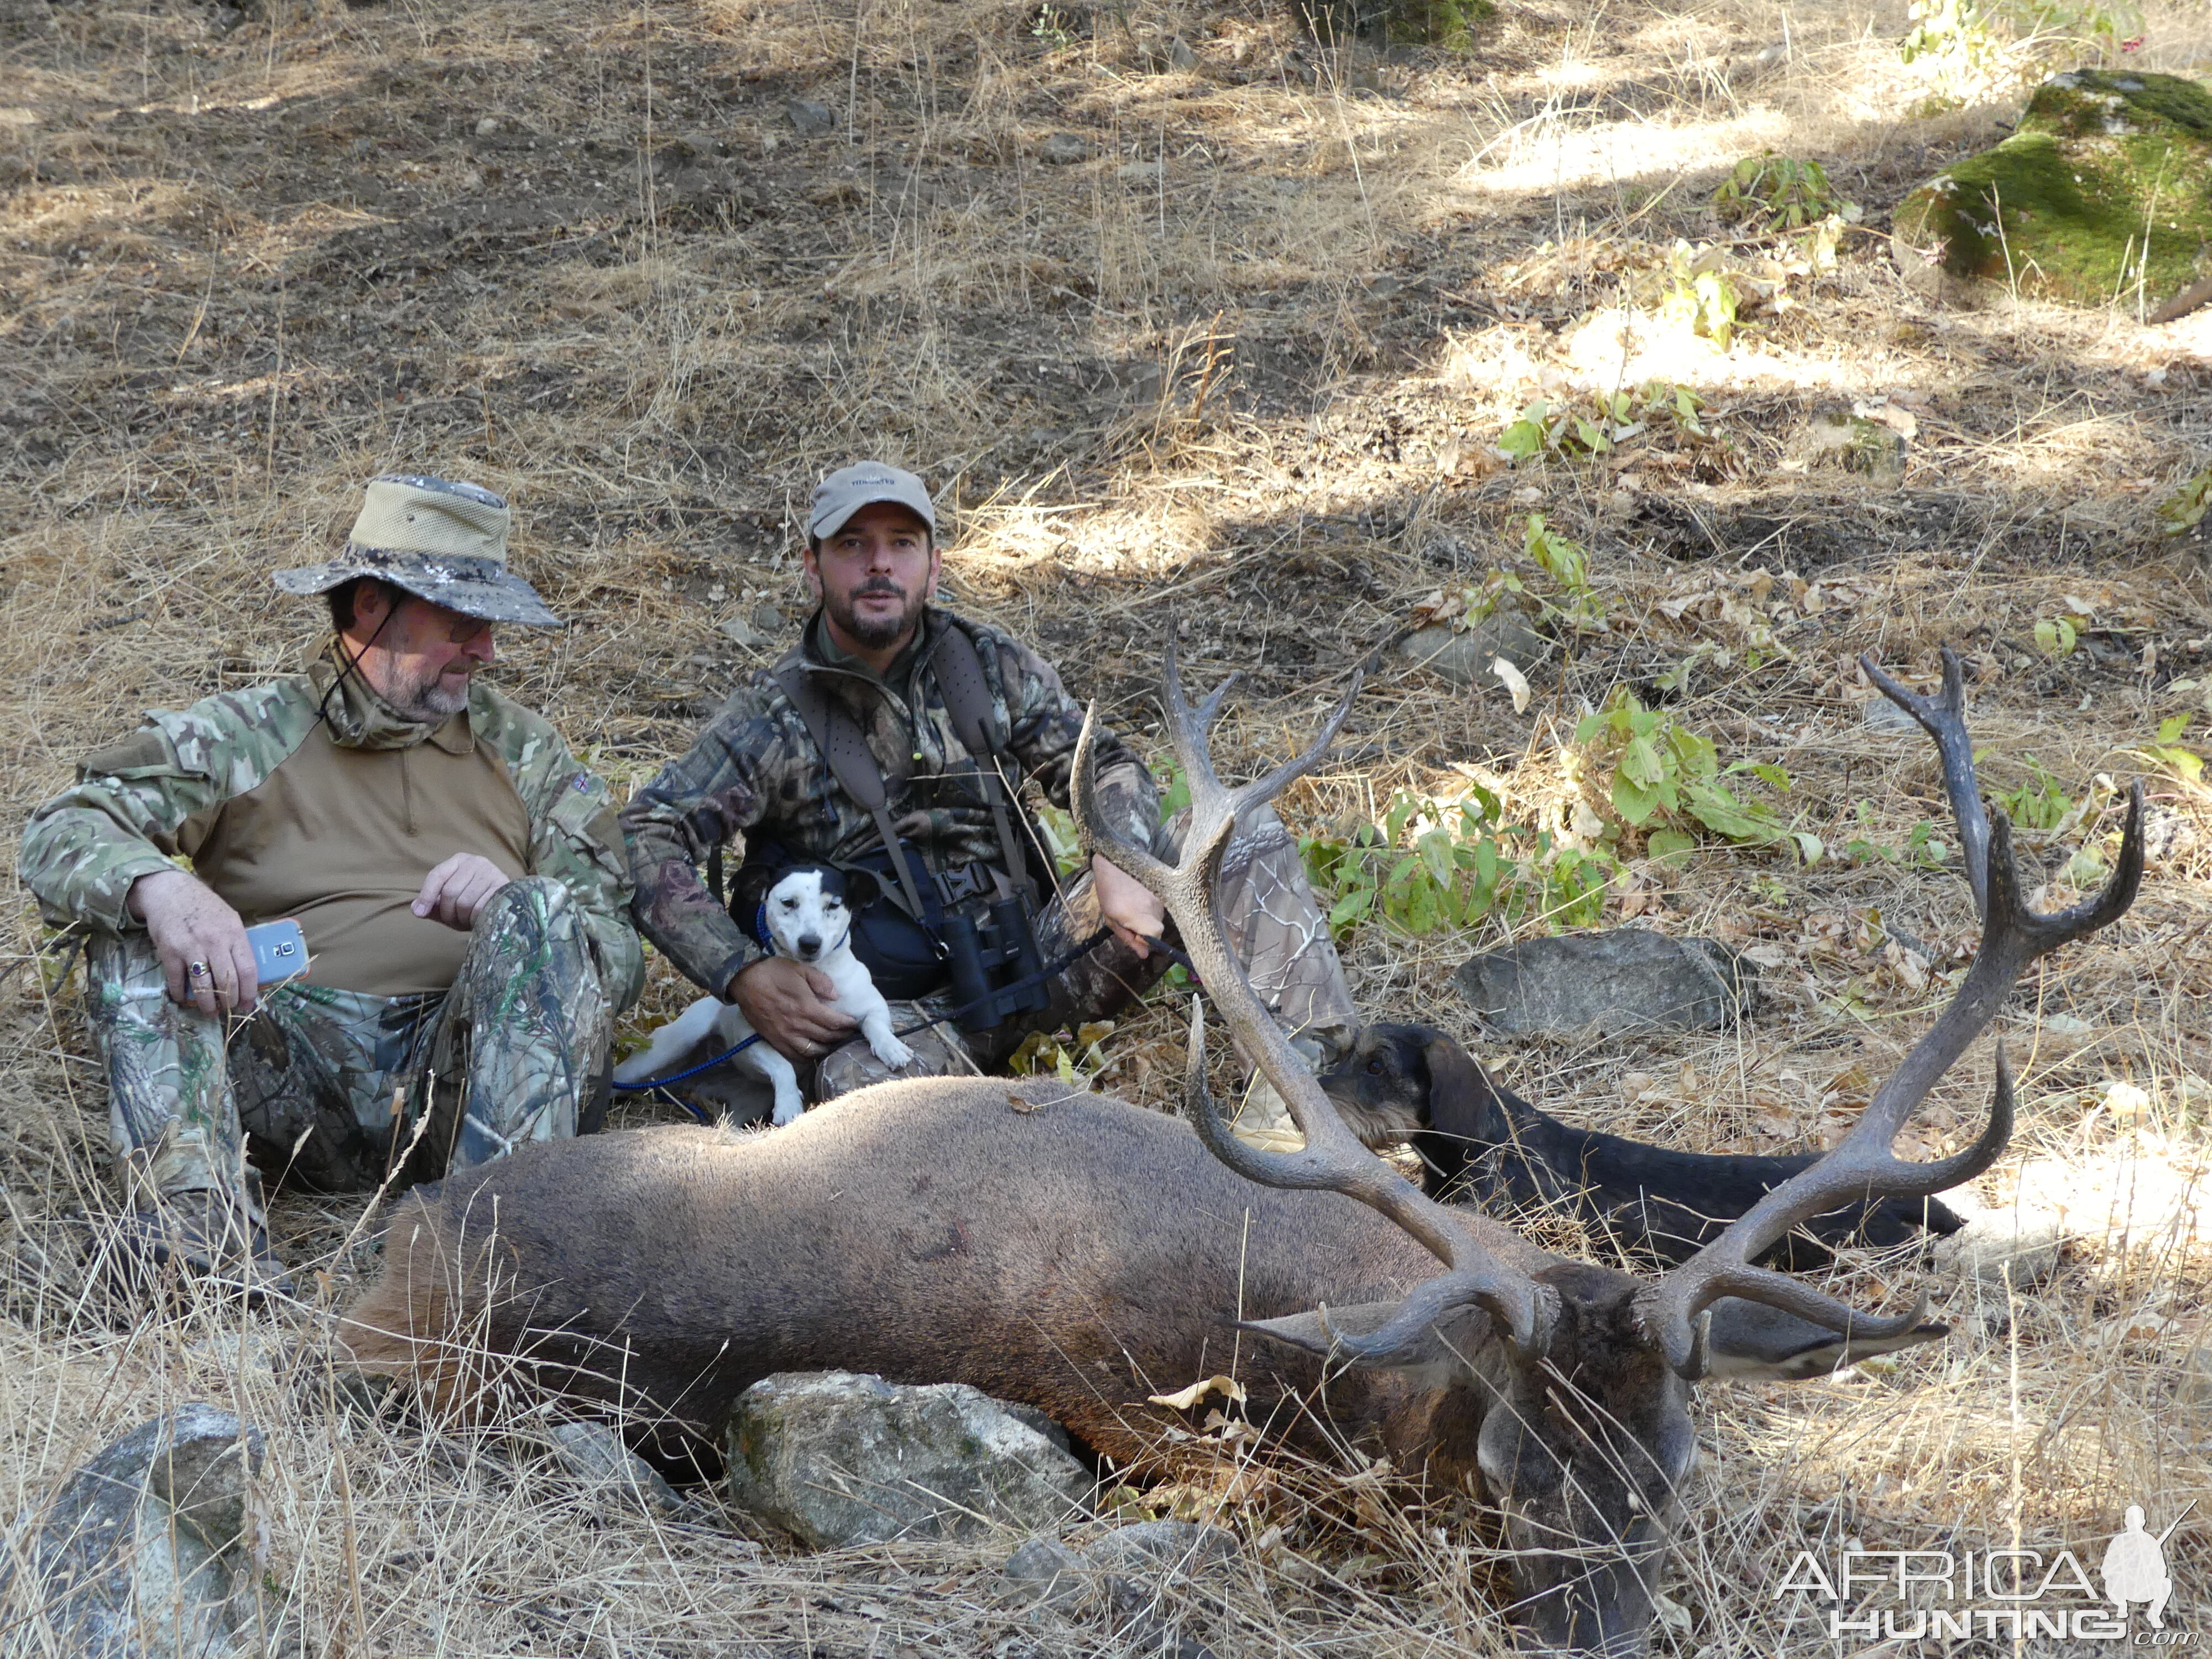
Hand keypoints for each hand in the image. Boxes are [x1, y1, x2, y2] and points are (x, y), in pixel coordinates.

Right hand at [127, 868, 258, 1015]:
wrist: (170, 892)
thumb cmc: (204, 907)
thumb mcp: (229, 919)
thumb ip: (237, 943)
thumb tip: (247, 973)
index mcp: (234, 934)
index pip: (248, 970)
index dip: (249, 992)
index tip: (247, 1004)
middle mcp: (214, 942)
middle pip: (226, 981)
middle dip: (229, 1001)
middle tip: (228, 1010)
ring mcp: (191, 948)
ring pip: (203, 986)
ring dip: (207, 1003)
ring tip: (210, 1011)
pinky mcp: (169, 952)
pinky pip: (177, 981)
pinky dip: (181, 994)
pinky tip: (184, 999)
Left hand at [411, 853, 510, 930]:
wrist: (507, 904)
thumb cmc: (475, 902)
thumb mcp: (450, 904)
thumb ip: (433, 906)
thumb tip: (416, 909)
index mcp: (459, 861)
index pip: (437, 875)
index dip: (426, 895)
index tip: (420, 913)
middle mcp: (476, 862)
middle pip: (450, 891)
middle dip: (448, 912)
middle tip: (454, 920)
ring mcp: (491, 873)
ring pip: (464, 902)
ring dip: (462, 918)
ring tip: (467, 919)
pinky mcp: (503, 887)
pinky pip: (480, 908)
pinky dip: (475, 919)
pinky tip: (479, 919)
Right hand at [728, 956, 857, 1059]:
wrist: (744, 980)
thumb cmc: (773, 972)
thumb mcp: (800, 969)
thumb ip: (821, 982)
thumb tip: (835, 996)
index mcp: (806, 1007)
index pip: (834, 1022)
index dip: (847, 1024)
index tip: (854, 1023)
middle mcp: (797, 1025)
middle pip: (826, 1037)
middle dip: (841, 1036)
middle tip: (848, 1032)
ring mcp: (785, 1035)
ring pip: (813, 1050)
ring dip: (827, 1048)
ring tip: (834, 1043)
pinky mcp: (774, 1040)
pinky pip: (795, 1055)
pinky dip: (808, 1056)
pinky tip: (814, 1051)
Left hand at [1092, 852, 1165, 957]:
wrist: (1115, 863)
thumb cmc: (1108, 893)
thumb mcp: (1112, 920)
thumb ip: (1128, 938)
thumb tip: (1144, 954)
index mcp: (1137, 915)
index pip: (1156, 936)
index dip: (1146, 940)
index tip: (1133, 934)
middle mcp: (1153, 907)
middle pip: (1158, 930)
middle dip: (1145, 931)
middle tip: (1129, 920)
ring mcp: (1159, 899)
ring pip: (1158, 920)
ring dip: (1147, 920)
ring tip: (1132, 907)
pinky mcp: (1161, 892)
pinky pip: (1158, 909)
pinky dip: (1149, 910)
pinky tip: (1138, 901)